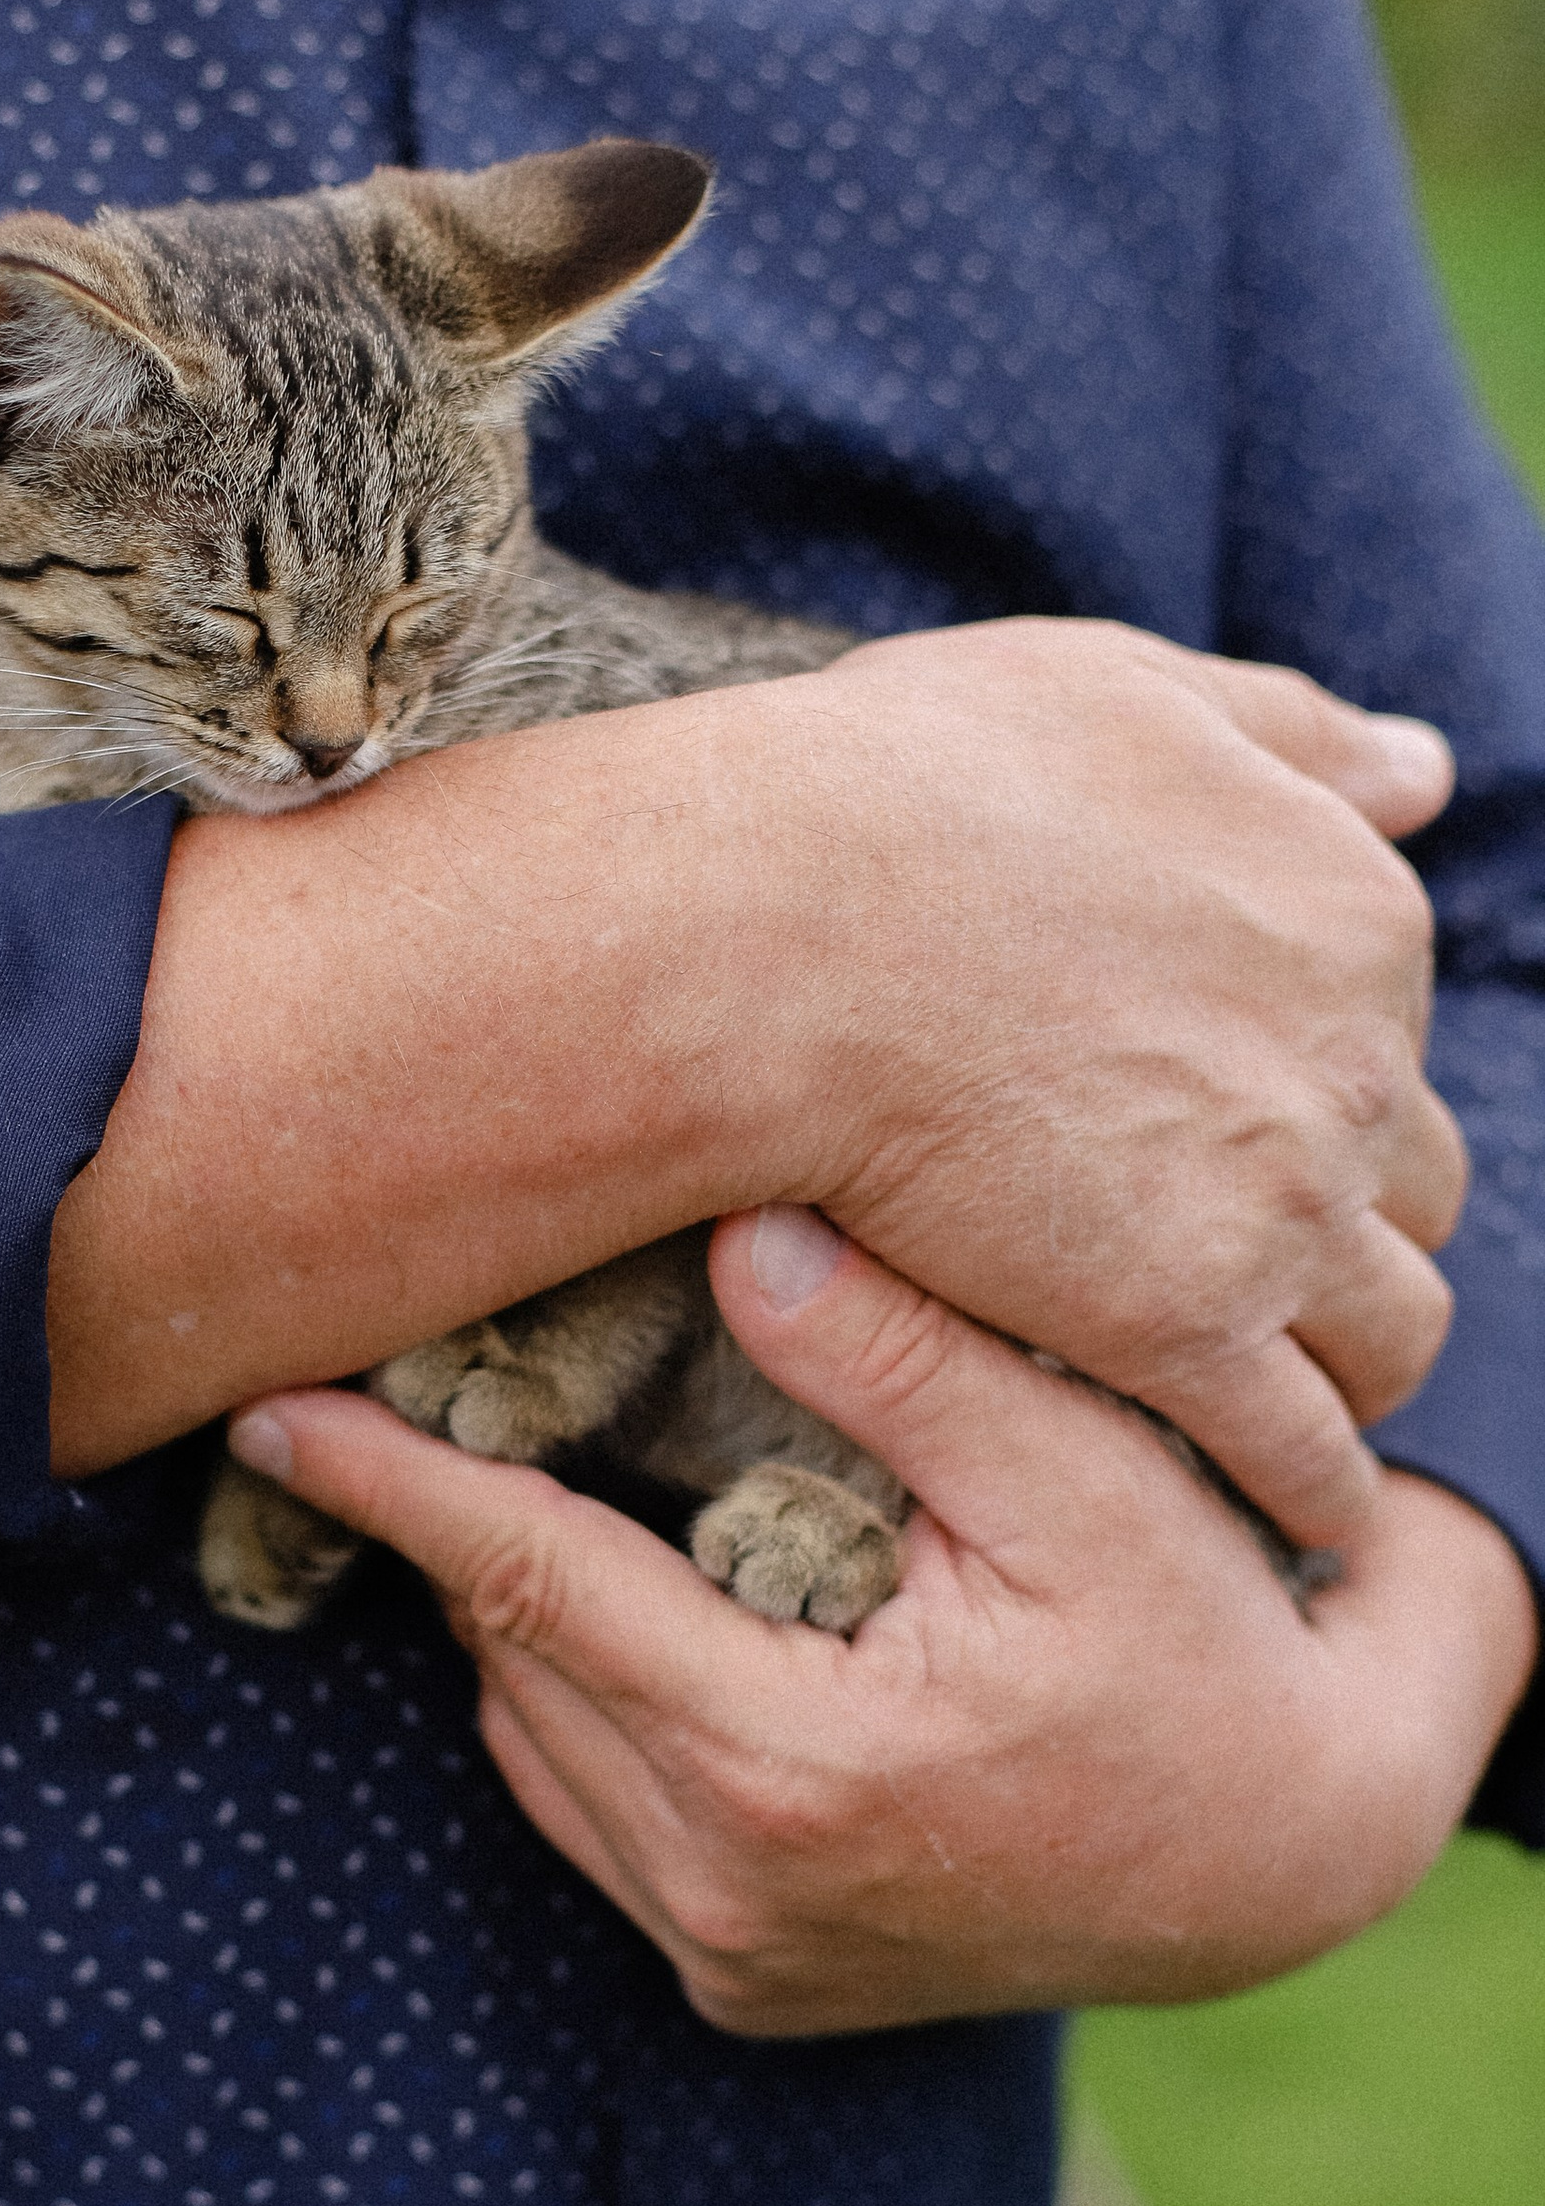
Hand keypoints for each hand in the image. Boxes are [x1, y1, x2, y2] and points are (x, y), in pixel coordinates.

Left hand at [227, 1209, 1534, 2039]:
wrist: (1283, 1859)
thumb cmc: (1199, 1647)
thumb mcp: (1084, 1485)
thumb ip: (907, 1368)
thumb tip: (740, 1235)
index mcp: (794, 1770)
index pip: (532, 1589)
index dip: (389, 1489)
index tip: (260, 1410)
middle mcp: (733, 1893)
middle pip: (517, 1663)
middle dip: (463, 1528)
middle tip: (427, 1396)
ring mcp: (734, 1960)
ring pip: (537, 1744)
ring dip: (533, 1625)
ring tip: (577, 1497)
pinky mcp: (746, 1992)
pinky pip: (594, 1823)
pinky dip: (592, 1717)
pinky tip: (660, 1628)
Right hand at [752, 617, 1463, 1550]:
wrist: (775, 927)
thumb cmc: (909, 787)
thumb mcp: (1126, 691)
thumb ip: (1289, 733)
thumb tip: (1429, 772)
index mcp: (1350, 912)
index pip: (1381, 1031)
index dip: (1304, 1079)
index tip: (1229, 1116)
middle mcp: (1355, 1063)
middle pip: (1409, 1181)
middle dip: (1350, 1222)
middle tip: (1256, 1262)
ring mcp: (1279, 1206)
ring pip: (1392, 1327)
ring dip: (1358, 1366)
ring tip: (1307, 1406)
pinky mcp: (1186, 1328)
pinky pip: (1300, 1448)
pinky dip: (1316, 1488)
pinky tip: (1302, 1514)